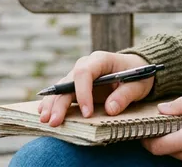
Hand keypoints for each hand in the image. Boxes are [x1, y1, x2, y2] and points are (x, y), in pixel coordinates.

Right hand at [37, 52, 152, 126]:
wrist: (136, 70)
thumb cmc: (138, 75)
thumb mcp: (138, 84)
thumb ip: (125, 95)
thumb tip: (110, 109)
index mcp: (102, 60)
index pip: (85, 72)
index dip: (83, 92)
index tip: (87, 113)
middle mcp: (87, 65)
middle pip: (68, 81)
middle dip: (60, 101)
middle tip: (55, 121)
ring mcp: (80, 76)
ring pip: (61, 88)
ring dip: (52, 104)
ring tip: (45, 120)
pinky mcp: (77, 87)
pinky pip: (62, 93)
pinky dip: (53, 102)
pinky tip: (43, 112)